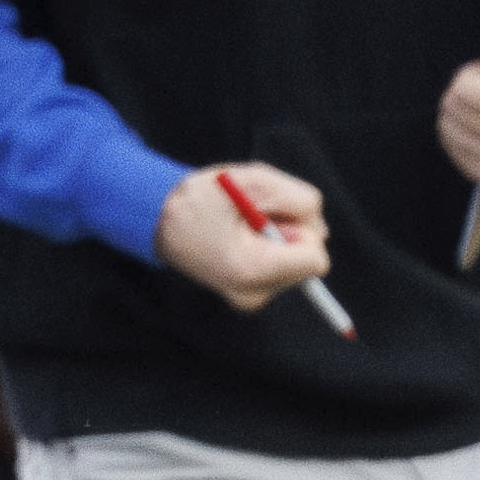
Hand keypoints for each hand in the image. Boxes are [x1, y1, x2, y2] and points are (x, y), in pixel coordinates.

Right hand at [153, 161, 330, 312]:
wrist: (159, 219)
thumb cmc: (202, 196)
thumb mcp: (255, 180)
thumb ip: (300, 201)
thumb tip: (320, 230)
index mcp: (252, 269)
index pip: (316, 259)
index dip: (302, 229)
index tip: (271, 218)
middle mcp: (252, 293)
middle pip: (307, 261)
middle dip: (289, 233)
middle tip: (251, 219)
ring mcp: (249, 299)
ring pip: (296, 264)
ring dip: (278, 239)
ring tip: (243, 227)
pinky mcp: (248, 296)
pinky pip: (281, 270)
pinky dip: (270, 250)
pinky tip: (242, 240)